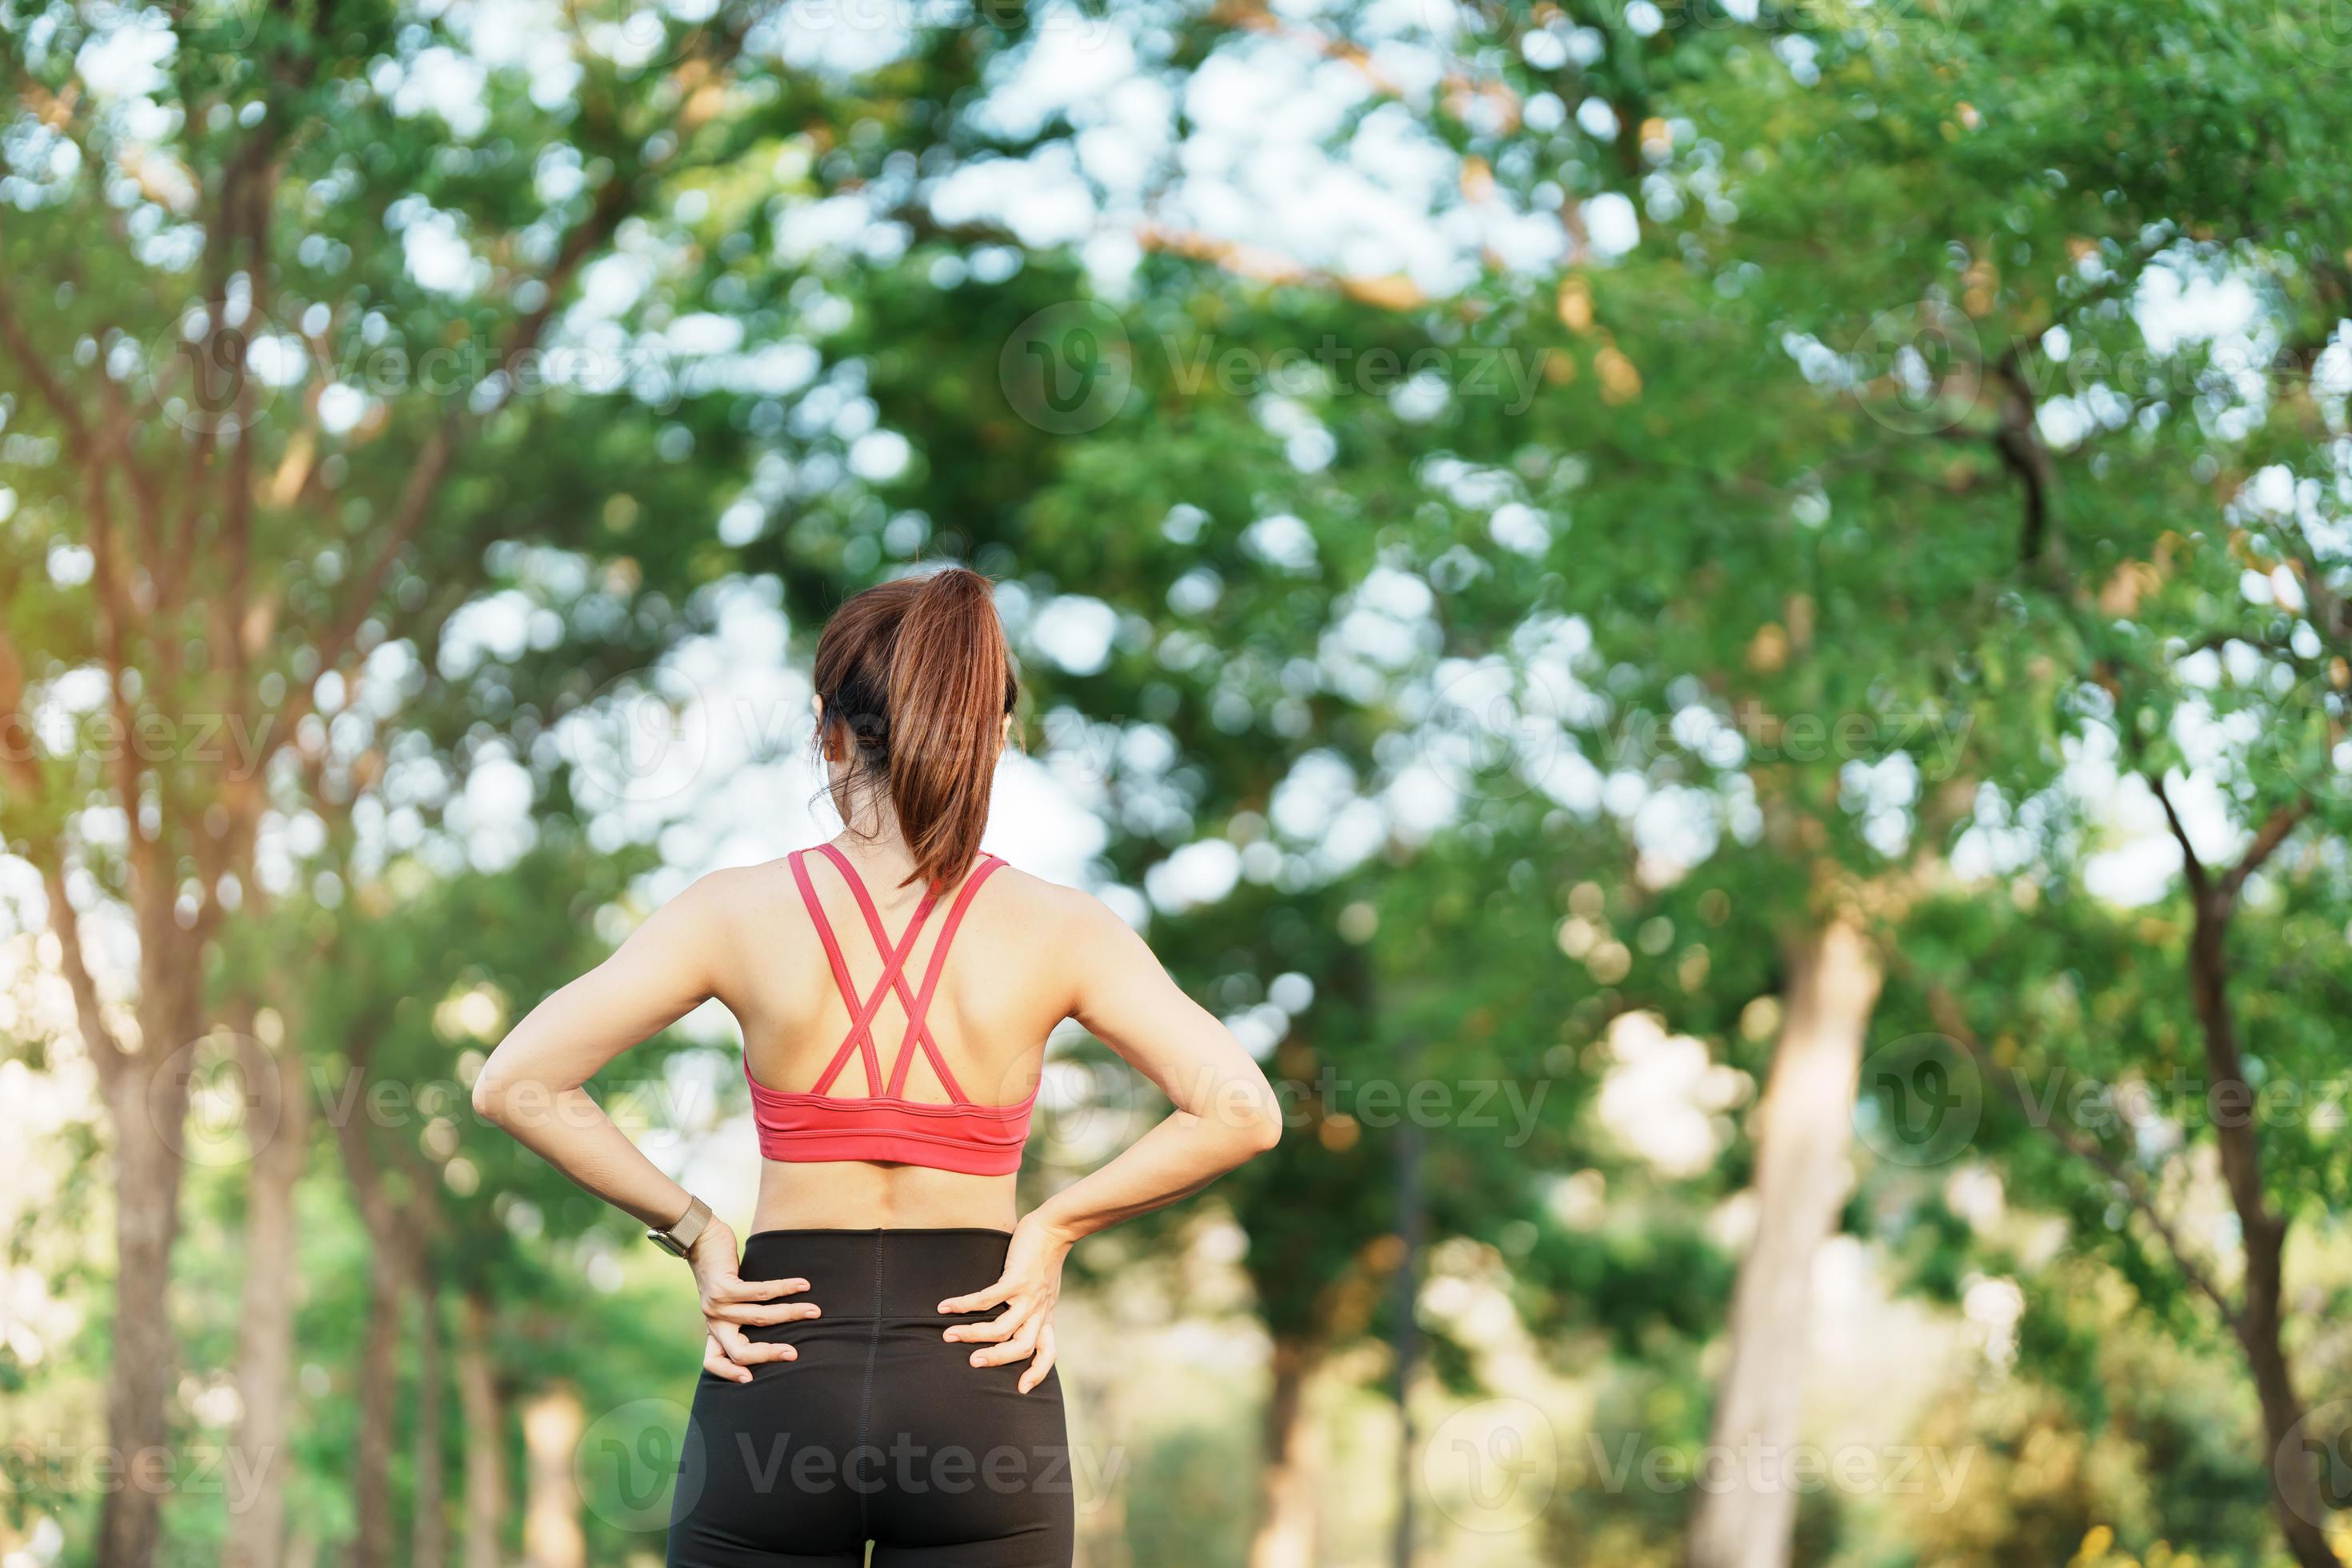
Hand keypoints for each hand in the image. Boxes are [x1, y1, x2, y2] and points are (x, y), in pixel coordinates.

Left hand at [687, 1220, 818, 1383]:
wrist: (700, 1239)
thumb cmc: (722, 1270)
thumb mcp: (727, 1300)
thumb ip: (741, 1316)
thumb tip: (777, 1326)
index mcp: (713, 1328)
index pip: (712, 1362)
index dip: (729, 1373)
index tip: (751, 1379)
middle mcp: (713, 1321)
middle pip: (738, 1351)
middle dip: (769, 1354)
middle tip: (793, 1354)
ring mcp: (717, 1305)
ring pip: (758, 1319)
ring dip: (790, 1315)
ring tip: (813, 1311)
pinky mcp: (724, 1287)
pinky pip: (760, 1293)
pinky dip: (784, 1289)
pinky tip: (802, 1285)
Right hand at [938, 1214, 1069, 1393]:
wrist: (1055, 1228)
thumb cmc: (1045, 1258)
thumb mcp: (1044, 1290)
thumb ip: (1033, 1308)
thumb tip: (1012, 1320)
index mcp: (1045, 1316)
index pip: (1048, 1352)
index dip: (1037, 1373)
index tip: (1022, 1389)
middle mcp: (1038, 1310)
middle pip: (1022, 1348)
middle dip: (996, 1360)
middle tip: (972, 1363)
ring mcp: (1028, 1296)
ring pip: (1001, 1329)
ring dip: (972, 1335)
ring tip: (948, 1335)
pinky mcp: (1016, 1279)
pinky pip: (987, 1299)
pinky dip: (964, 1305)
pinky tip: (945, 1306)